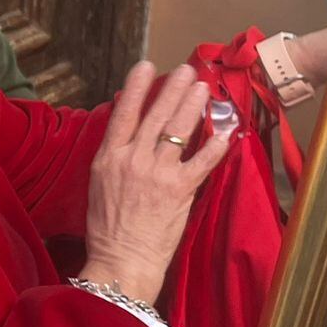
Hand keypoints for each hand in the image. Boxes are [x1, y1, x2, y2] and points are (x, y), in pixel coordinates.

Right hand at [82, 62, 233, 301]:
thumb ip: (115, 159)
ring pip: (179, 130)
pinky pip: (203, 161)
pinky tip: (226, 131)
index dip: (136, 87)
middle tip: (187, 70)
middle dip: (173, 89)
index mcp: (109, 158)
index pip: (124, 113)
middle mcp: (133, 159)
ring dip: (193, 106)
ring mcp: (157, 173)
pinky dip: (216, 145)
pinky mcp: (180, 190)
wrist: (120, 259)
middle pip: (157, 115)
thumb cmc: (107, 228)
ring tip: (203, 89)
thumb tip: (130, 138)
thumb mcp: (100, 186)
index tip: (146, 67)